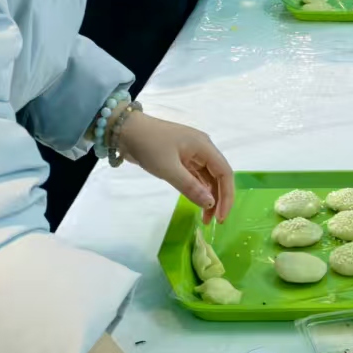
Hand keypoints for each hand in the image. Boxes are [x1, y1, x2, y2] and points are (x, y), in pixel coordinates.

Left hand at [115, 113, 235, 223]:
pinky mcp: (180, 158)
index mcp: (204, 146)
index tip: (221, 217)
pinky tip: (197, 202)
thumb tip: (211, 204)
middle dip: (219, 198)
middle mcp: (202, 149)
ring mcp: (191, 153)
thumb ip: (191, 187)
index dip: (226, 196)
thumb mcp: (169, 169)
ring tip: (204, 217)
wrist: (126, 130)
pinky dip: (198, 190)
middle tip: (213, 221)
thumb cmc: (149, 145)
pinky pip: (195, 176)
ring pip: (207, 177)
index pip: (225, 172)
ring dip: (208, 196)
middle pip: (218, 175)